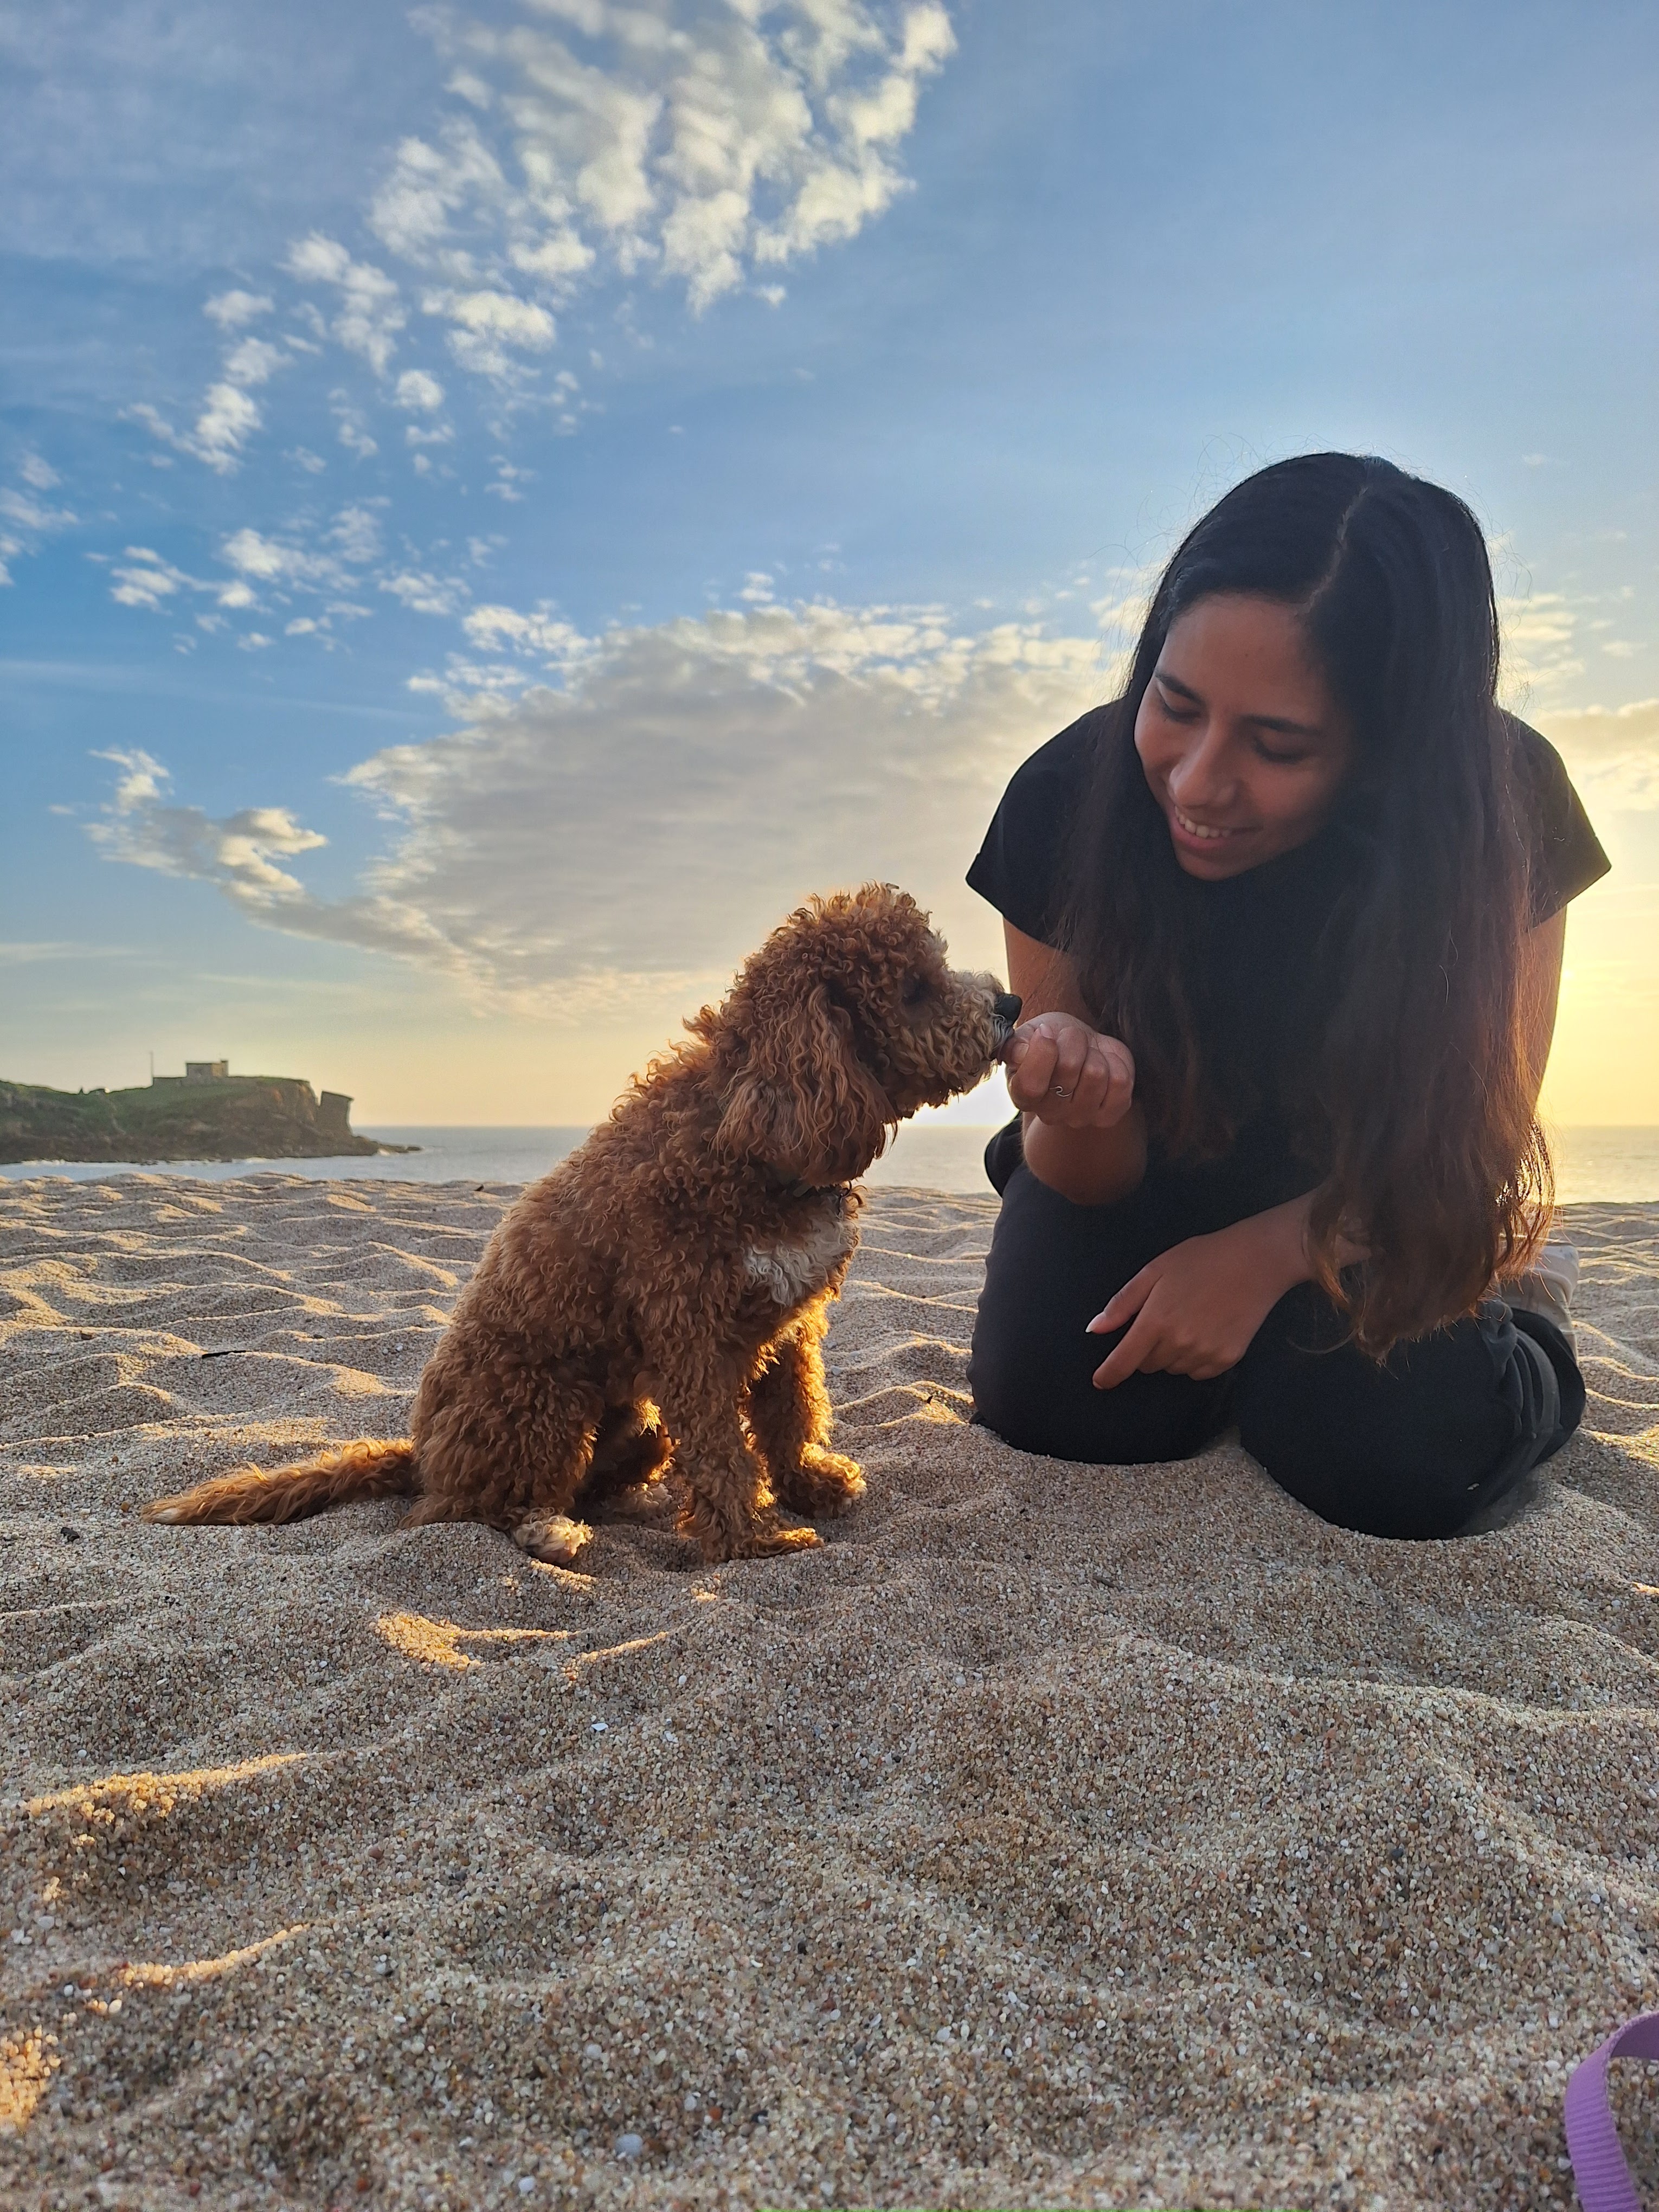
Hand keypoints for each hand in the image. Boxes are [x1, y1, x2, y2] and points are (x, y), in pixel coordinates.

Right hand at [1004, 1012, 1134, 1129]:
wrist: (1081, 1051)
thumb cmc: (1051, 1041)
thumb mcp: (1028, 1034)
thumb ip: (1016, 1044)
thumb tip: (1020, 1052)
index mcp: (1021, 1095)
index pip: (1030, 1085)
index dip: (1041, 1052)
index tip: (1045, 1031)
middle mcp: (1049, 1113)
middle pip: (1068, 1067)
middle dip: (1072, 1039)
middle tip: (1070, 1039)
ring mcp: (1080, 1118)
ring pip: (1096, 1073)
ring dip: (1094, 1052)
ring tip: (1087, 1053)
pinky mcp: (1108, 1115)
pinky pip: (1120, 1082)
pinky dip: (1116, 1063)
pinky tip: (1105, 1064)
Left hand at [1086, 1214, 1306, 1387]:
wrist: (1256, 1261)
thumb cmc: (1201, 1259)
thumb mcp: (1154, 1271)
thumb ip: (1122, 1303)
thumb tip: (1094, 1329)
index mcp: (1155, 1321)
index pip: (1123, 1362)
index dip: (1108, 1375)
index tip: (1100, 1381)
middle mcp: (1178, 1344)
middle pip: (1148, 1365)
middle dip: (1146, 1348)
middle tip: (1163, 1319)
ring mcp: (1205, 1354)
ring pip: (1172, 1369)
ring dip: (1171, 1353)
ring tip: (1189, 1320)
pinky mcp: (1227, 1359)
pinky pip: (1198, 1372)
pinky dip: (1195, 1359)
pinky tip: (1206, 1330)